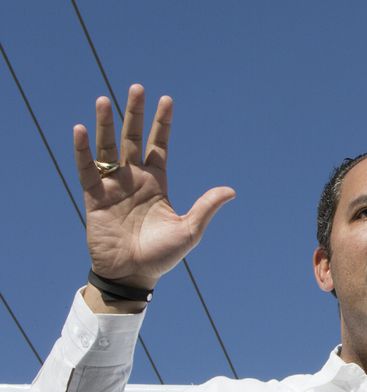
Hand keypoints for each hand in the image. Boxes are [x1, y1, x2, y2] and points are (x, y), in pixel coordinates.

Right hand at [74, 84, 234, 290]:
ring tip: (103, 100)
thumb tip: (231, 190)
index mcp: (157, 183)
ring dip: (106, 125)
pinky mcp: (94, 198)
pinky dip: (83, 151)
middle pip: (133, 139)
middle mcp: (134, 179)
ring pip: (108, 149)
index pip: (159, 146)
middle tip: (137, 88)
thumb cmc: (162, 255)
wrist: (133, 275)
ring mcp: (113, 187)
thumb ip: (206, 207)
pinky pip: (86, 170)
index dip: (162, 123)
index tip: (166, 99)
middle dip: (134, 114)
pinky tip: (81, 129)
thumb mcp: (190, 230)